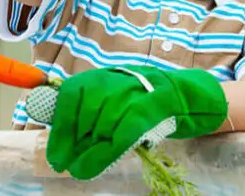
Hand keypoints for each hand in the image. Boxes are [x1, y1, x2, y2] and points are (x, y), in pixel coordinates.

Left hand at [25, 66, 228, 180]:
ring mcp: (132, 94)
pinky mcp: (148, 111)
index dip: (59, 126)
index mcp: (103, 76)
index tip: (54, 150)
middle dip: (70, 143)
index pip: (70, 97)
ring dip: (84, 153)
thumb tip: (62, 130)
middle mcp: (115, 81)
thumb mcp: (116, 95)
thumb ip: (91, 107)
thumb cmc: (148, 100)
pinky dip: (100, 156)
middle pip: (83, 115)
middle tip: (63, 163)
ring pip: (99, 128)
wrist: (190, 96)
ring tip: (76, 168)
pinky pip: (117, 137)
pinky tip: (88, 169)